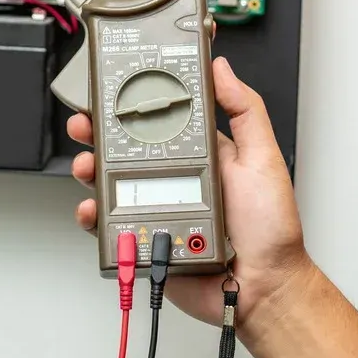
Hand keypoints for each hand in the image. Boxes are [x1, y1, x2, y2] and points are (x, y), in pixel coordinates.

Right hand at [70, 57, 311, 331]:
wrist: (263, 288)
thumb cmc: (271, 230)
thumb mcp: (263, 158)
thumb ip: (245, 111)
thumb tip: (223, 69)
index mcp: (199, 153)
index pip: (159, 120)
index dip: (132, 104)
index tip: (112, 89)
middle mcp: (174, 177)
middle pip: (124, 148)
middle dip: (98, 132)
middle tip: (86, 124)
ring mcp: (156, 208)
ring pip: (110, 184)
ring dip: (90, 170)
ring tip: (86, 166)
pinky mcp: (144, 239)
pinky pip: (108, 226)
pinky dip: (93, 216)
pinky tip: (92, 209)